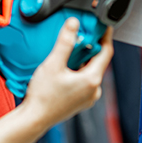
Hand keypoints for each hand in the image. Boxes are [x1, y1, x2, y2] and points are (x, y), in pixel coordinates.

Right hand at [22, 18, 113, 132]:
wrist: (34, 118)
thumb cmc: (43, 96)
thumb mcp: (53, 63)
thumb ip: (65, 42)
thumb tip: (74, 24)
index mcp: (92, 80)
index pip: (106, 52)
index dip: (105, 36)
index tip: (103, 25)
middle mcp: (94, 90)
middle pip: (97, 61)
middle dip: (91, 46)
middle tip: (82, 32)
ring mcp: (88, 97)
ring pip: (90, 71)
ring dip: (83, 58)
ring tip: (70, 47)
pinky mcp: (80, 100)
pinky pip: (84, 80)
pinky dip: (78, 69)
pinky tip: (65, 65)